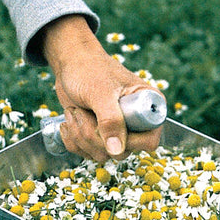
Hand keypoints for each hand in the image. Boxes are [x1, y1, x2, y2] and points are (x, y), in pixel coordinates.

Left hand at [41, 15, 164, 161]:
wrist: (70, 64)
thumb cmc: (89, 69)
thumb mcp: (100, 92)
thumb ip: (111, 121)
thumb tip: (118, 151)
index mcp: (149, 108)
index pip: (149, 140)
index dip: (128, 139)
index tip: (105, 122)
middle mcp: (138, 124)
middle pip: (123, 152)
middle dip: (95, 135)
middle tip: (82, 112)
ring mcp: (118, 133)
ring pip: (103, 155)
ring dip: (81, 135)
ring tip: (75, 112)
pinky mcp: (101, 138)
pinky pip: (88, 154)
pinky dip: (73, 140)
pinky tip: (71, 120)